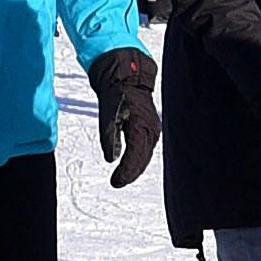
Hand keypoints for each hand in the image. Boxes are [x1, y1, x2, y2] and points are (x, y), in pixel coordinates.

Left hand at [87, 47, 162, 190]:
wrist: (129, 77)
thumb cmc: (117, 93)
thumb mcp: (107, 113)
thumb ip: (108, 136)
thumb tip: (110, 158)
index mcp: (141, 126)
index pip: (134, 156)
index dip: (126, 171)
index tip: (115, 182)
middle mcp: (150, 130)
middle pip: (141, 160)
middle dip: (129, 173)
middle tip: (116, 183)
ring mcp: (152, 130)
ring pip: (144, 156)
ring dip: (134, 168)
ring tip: (121, 178)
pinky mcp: (150, 129)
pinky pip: (145, 150)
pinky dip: (137, 160)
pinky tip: (130, 166)